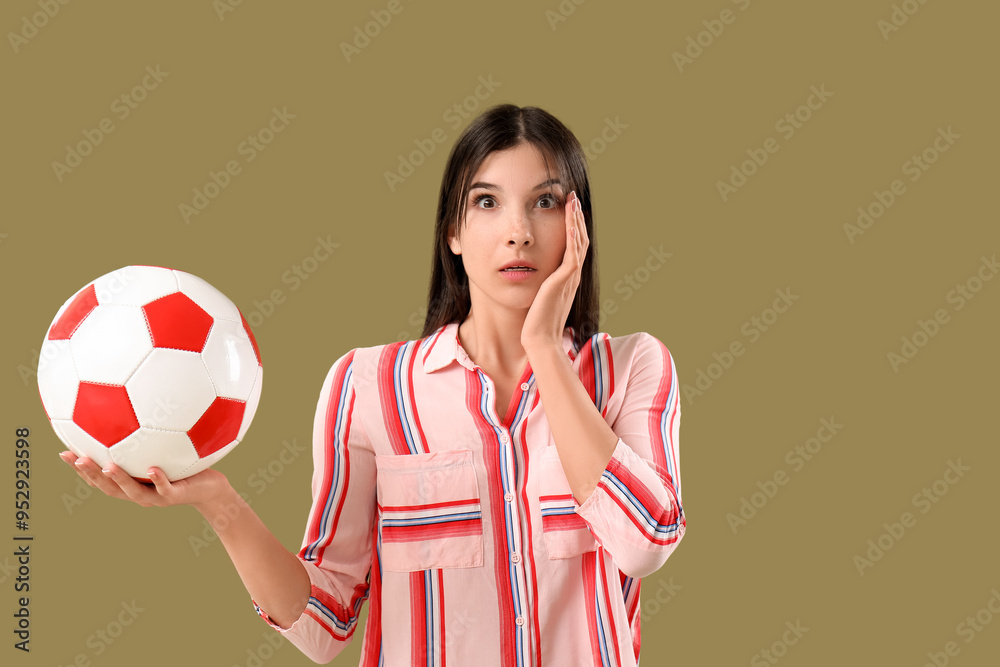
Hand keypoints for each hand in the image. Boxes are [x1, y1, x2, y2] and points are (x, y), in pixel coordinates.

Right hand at [59, 450, 230, 510]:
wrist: (212, 489)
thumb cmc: (186, 467)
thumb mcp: (166, 450)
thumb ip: (148, 437)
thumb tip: (135, 407)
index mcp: (132, 483)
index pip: (100, 479)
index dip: (81, 469)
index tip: (64, 452)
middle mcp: (139, 492)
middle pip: (108, 487)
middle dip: (90, 474)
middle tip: (76, 458)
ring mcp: (157, 497)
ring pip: (133, 492)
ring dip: (118, 480)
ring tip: (106, 465)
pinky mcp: (177, 496)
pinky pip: (166, 488)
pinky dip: (158, 480)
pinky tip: (152, 469)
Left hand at [521, 190, 588, 351]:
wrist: (540, 340)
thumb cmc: (534, 324)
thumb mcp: (537, 298)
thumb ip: (538, 286)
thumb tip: (526, 277)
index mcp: (567, 280)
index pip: (574, 247)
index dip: (572, 227)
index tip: (568, 210)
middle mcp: (572, 276)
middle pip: (579, 240)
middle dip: (576, 218)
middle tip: (572, 197)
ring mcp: (571, 278)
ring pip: (578, 241)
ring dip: (575, 219)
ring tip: (572, 200)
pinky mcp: (565, 279)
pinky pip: (572, 252)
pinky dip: (572, 233)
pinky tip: (570, 219)